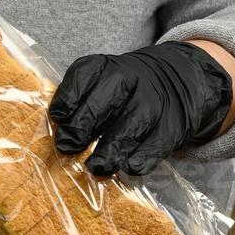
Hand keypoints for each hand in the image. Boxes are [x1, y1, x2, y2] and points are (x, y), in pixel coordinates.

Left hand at [49, 41, 233, 176]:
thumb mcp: (101, 82)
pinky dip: (139, 160)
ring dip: (108, 151)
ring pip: (128, 128)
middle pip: (103, 101)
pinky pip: (153, 147)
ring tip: (95, 166)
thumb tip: (62, 137)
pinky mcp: (170, 127)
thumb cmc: (125, 90)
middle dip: (81, 126)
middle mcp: (131, 79)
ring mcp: (152, 103)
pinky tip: (127, 167)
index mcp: (106, 66)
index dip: (68, 98)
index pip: (83, 75)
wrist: (176, 81)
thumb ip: (79, 103)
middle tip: (68, 147)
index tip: (58, 118)